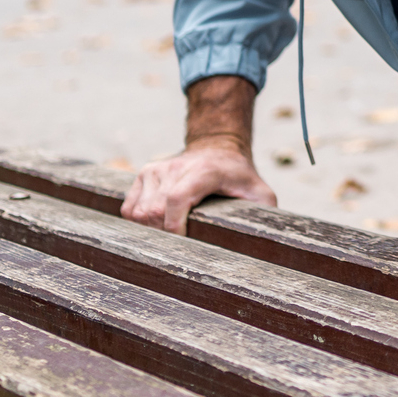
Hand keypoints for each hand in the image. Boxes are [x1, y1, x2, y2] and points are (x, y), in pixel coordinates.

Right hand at [122, 139, 276, 233]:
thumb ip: (264, 214)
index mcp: (205, 171)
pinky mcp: (145, 173)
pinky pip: (129, 208)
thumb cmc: (240, 177)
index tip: (182, 246)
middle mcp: (177, 166)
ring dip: (150, 231)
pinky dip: (138, 222)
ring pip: (138, 212)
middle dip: (163, 235)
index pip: (177, 199)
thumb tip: (269, 243)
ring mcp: (157, 168)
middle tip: (179, 246)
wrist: (219, 149)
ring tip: (170, 236)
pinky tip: (156, 226)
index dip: (173, 227)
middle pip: (154, 211)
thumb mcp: (261, 193)